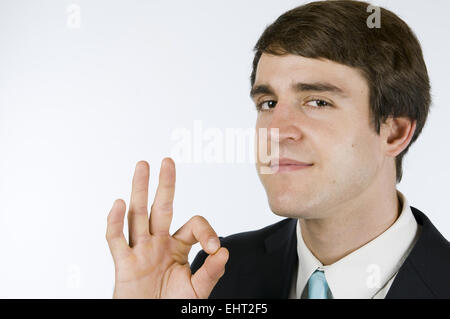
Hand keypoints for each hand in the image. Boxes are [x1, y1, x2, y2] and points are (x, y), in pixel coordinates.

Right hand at [106, 158, 228, 297]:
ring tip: (142, 166)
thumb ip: (211, 272)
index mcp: (178, 248)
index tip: (214, 249)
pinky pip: (116, 240)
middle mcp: (158, 244)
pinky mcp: (124, 264)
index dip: (206, 231)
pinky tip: (119, 203)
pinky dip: (115, 222)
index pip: (193, 224)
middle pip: (160, 208)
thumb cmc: (172, 307)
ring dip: (138, 190)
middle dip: (164, 185)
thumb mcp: (198, 291)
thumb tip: (224, 251)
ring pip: (137, 215)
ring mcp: (140, 251)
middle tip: (167, 161)